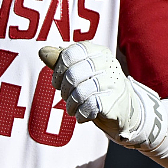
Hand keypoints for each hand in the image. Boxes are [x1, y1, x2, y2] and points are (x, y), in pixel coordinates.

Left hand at [39, 42, 158, 146]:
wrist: (124, 110)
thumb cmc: (97, 87)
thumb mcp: (80, 71)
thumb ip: (61, 61)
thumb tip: (42, 52)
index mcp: (98, 52)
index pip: (70, 53)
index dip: (58, 69)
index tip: (57, 82)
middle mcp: (108, 64)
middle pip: (72, 74)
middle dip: (64, 89)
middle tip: (66, 97)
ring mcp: (113, 83)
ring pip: (80, 92)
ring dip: (71, 104)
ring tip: (73, 108)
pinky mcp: (115, 102)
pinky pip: (89, 107)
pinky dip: (80, 114)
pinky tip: (82, 115)